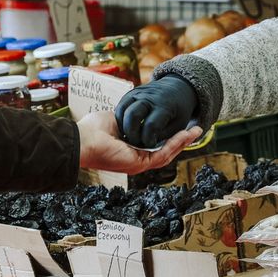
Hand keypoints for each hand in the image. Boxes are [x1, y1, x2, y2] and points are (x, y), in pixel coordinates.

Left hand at [78, 112, 202, 174]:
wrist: (82, 140)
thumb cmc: (92, 131)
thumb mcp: (117, 119)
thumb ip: (132, 119)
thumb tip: (142, 112)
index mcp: (131, 150)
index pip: (155, 144)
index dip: (170, 136)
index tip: (181, 126)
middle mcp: (136, 159)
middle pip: (165, 151)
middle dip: (181, 140)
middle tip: (195, 130)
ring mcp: (138, 163)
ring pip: (167, 153)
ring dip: (182, 142)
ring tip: (195, 131)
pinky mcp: (139, 164)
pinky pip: (162, 154)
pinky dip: (175, 144)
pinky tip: (184, 135)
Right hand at [114, 73, 199, 148]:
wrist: (177, 88)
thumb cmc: (179, 111)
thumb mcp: (177, 126)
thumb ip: (163, 137)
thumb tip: (147, 147)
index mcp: (164, 106)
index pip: (151, 125)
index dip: (148, 139)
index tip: (150, 145)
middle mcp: (149, 97)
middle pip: (133, 115)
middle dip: (132, 133)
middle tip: (136, 143)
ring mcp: (137, 93)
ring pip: (123, 111)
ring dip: (125, 127)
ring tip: (131, 137)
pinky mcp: (130, 94)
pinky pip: (121, 108)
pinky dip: (122, 120)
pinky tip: (128, 128)